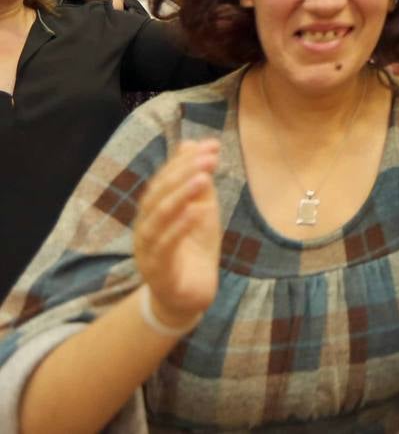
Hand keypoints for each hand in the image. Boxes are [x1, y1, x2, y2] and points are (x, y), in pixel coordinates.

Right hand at [133, 140, 222, 325]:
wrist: (190, 296)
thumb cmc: (194, 249)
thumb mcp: (202, 211)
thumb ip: (198, 182)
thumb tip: (193, 144)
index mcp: (153, 212)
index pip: (164, 181)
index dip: (184, 162)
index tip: (211, 145)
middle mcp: (145, 229)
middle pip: (157, 196)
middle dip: (183, 173)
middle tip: (209, 157)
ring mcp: (148, 251)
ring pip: (157, 219)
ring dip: (180, 196)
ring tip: (202, 178)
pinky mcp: (158, 272)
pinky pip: (165, 247)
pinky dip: (180, 228)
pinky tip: (196, 212)